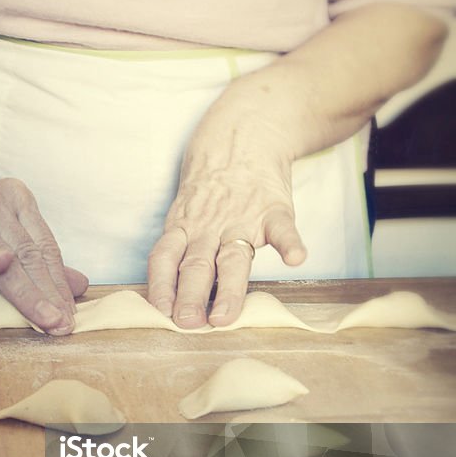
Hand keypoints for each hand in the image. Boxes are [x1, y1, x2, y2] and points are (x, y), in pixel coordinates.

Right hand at [0, 175, 87, 333]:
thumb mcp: (3, 236)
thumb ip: (39, 260)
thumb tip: (80, 285)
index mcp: (17, 201)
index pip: (46, 248)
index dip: (60, 284)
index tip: (72, 315)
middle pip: (31, 255)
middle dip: (50, 294)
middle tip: (64, 325)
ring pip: (5, 257)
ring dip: (28, 292)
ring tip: (47, 319)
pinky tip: (0, 266)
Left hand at [147, 86, 306, 328]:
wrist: (246, 133)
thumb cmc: (210, 183)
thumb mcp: (186, 209)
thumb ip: (180, 247)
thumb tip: (167, 294)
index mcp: (185, 227)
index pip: (165, 257)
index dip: (161, 284)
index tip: (159, 311)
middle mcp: (210, 227)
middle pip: (197, 265)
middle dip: (190, 295)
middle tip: (187, 323)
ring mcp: (243, 218)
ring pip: (234, 257)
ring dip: (229, 289)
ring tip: (225, 316)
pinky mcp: (274, 209)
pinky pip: (283, 229)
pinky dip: (290, 244)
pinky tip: (296, 259)